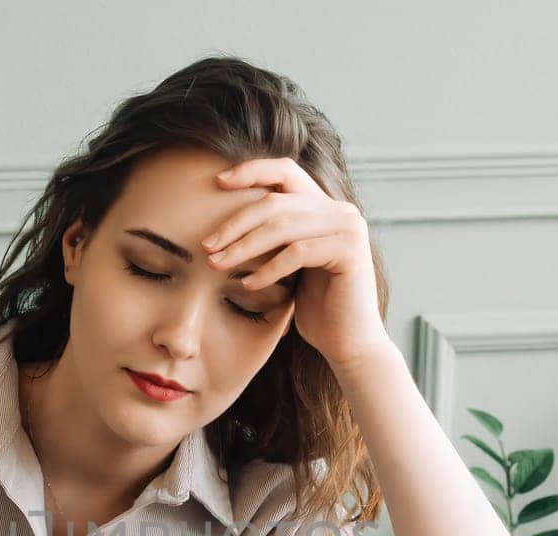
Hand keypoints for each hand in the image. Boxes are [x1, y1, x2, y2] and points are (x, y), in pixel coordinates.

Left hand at [202, 157, 392, 371]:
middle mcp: (341, 210)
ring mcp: (349, 228)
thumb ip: (272, 237)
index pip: (286, 171)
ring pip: (283, 225)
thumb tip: (224, 223)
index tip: (218, 182)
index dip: (252, 171)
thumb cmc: (316, 308)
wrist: (348, 342)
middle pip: (277, 201)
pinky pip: (297, 252)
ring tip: (218, 263)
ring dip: (244, 246)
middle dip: (236, 222)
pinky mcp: (350, 251)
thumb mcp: (288, 265)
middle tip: (207, 245)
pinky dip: (268, 269)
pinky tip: (248, 285)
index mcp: (325, 207)